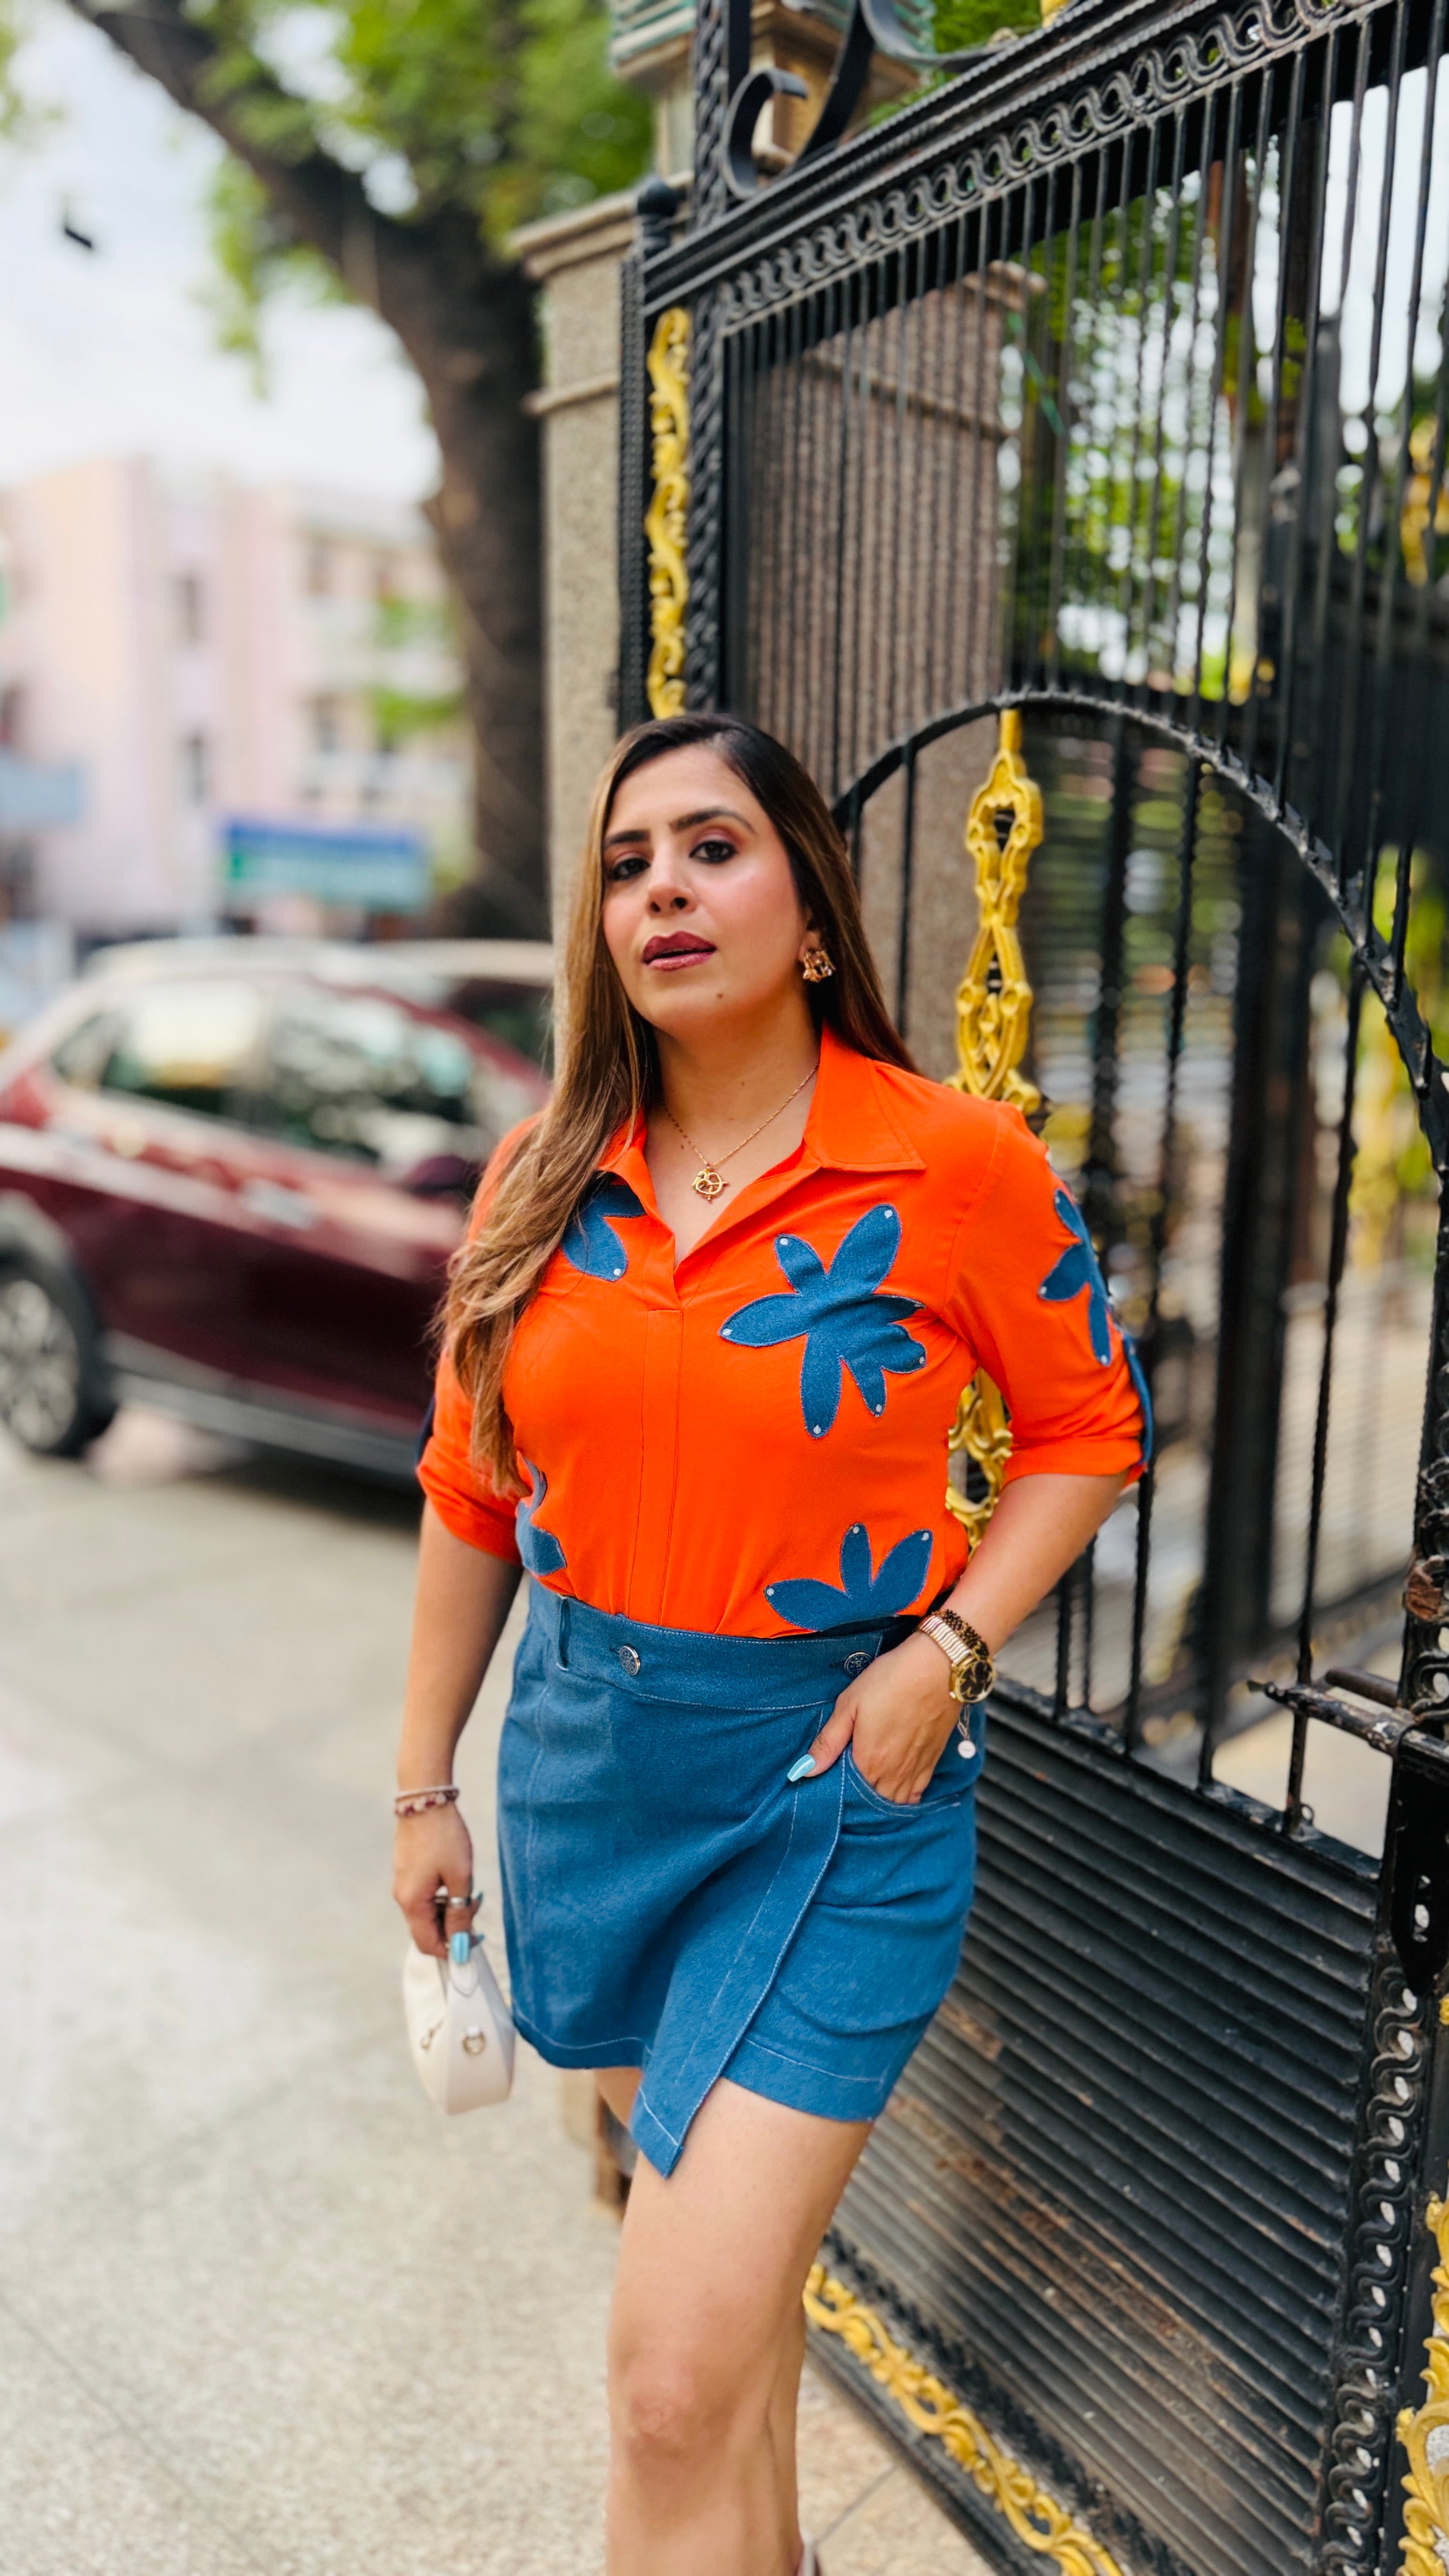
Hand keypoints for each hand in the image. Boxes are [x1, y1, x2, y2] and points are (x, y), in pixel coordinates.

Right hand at [393, 1801, 477, 1956]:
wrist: (426, 1800)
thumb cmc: (445, 1838)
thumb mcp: (460, 1878)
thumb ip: (459, 1915)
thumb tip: (459, 1946)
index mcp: (412, 1903)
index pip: (428, 1944)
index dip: (451, 1950)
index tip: (474, 1942)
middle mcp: (402, 1897)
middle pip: (427, 1930)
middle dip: (453, 1927)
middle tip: (477, 1908)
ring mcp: (403, 1884)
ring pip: (427, 1913)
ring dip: (450, 1910)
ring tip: (471, 1892)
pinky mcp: (408, 1872)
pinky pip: (424, 1897)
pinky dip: (442, 1897)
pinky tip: (457, 1880)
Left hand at [799, 1632, 958, 1804]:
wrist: (939, 1667)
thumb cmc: (891, 1680)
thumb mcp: (850, 1704)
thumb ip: (828, 1741)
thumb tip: (804, 1770)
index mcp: (869, 1761)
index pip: (848, 1793)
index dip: (836, 1789)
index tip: (829, 1779)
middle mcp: (893, 1774)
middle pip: (871, 1801)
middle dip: (858, 1797)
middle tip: (848, 1781)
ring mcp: (915, 1770)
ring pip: (894, 1802)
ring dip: (880, 1798)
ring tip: (869, 1785)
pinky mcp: (932, 1762)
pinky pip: (916, 1795)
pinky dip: (904, 1797)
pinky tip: (894, 1787)